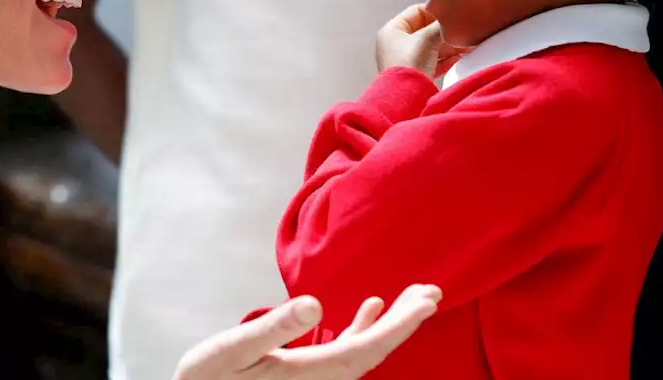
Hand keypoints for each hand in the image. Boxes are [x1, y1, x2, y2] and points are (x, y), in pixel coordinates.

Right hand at [172, 284, 441, 379]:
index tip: (426, 302)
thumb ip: (273, 328)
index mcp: (308, 373)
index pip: (366, 349)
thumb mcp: (230, 350)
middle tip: (432, 291)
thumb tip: (313, 302)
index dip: (400, 326)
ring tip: (417, 296)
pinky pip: (348, 352)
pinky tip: (372, 307)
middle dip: (407, 321)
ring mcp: (317, 378)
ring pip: (366, 350)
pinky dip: (364, 328)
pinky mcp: (308, 373)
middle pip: (375, 350)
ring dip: (391, 322)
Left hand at [375, 5, 465, 76]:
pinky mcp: (415, 74)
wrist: (407, 98)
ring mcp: (405, 60)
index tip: (451, 15)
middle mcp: (396, 44)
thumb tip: (453, 19)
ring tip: (466, 45)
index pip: (416, 12)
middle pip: (426, 31)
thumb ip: (441, 26)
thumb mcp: (427, 38)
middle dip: (445, 32)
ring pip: (431, 47)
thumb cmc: (408, 65)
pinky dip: (446, 60)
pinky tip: (458, 58)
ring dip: (449, 46)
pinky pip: (433, 62)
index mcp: (392, 31)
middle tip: (461, 32)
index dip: (435, 12)